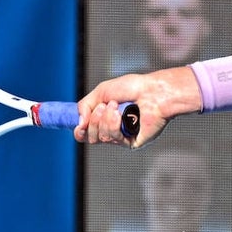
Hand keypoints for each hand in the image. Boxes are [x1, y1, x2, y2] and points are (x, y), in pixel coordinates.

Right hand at [74, 66, 200, 147]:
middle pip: (90, 137)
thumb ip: (84, 106)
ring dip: (104, 120)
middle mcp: (113, 130)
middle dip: (93, 120)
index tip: (79, 125)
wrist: (152, 91)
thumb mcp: (101, 92)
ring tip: (115, 107)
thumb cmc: (132, 88)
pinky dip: (114, 124)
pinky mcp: (133, 143)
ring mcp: (123, 138)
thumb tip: (79, 124)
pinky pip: (114, 139)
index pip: (86, 134)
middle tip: (104, 106)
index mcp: (105, 119)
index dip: (79, 132)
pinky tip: (121, 114)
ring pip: (101, 138)